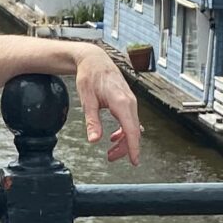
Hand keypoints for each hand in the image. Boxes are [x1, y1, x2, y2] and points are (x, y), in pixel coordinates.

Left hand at [70, 42, 141, 163]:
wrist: (94, 60)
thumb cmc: (90, 76)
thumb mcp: (87, 100)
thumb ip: (92, 121)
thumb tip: (94, 140)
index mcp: (121, 102)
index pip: (132, 130)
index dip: (134, 148)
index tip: (135, 162)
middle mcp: (130, 102)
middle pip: (133, 132)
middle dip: (124, 148)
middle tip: (110, 158)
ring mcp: (130, 102)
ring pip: (132, 127)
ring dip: (123, 141)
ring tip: (110, 151)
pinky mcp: (127, 102)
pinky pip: (130, 120)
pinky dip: (124, 131)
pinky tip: (114, 137)